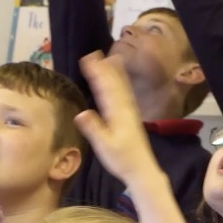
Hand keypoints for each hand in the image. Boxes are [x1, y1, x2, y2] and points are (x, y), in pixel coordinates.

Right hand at [74, 52, 161, 184]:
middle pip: (115, 84)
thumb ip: (94, 129)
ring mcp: (130, 112)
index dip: (97, 73)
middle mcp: (125, 109)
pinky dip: (122, 84)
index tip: (88, 59)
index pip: (106, 89)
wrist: (141, 169)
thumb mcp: (105, 146)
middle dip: (105, 68)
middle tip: (95, 53)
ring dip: (116, 73)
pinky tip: (120, 81)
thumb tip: (81, 113)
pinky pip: (125, 95)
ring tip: (112, 58)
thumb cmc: (122, 159)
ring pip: (122, 88)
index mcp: (118, 113)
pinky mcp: (131, 117)